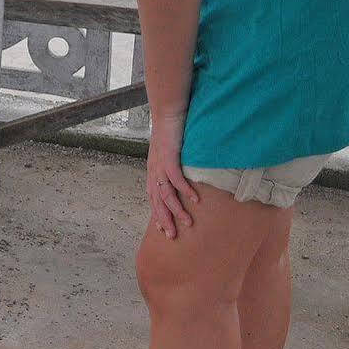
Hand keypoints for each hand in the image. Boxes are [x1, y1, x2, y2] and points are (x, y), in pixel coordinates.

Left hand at [146, 111, 200, 238]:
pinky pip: (177, 178)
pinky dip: (186, 190)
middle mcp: (154, 171)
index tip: (163, 230)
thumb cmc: (172, 132)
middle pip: (157, 201)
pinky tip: (195, 200)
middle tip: (173, 236)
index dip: (158, 214)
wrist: (168, 112)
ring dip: (177, 210)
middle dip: (164, 220)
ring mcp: (160, 165)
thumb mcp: (171, 153)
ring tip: (188, 223)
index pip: (154, 198)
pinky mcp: (169, 156)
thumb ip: (175, 167)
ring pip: (166, 194)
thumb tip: (185, 178)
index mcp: (153, 171)